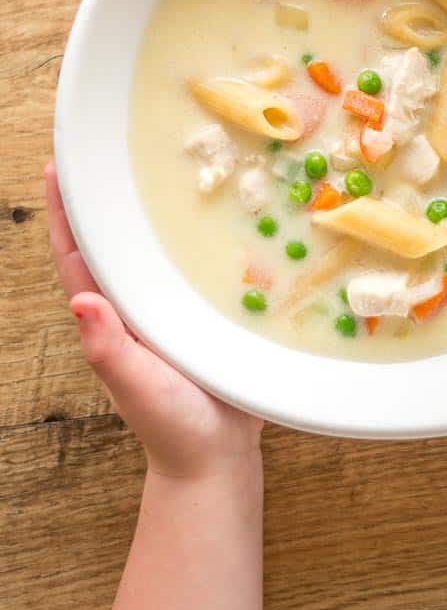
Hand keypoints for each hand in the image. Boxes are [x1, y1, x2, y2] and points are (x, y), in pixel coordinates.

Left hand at [46, 163, 262, 478]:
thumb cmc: (170, 426)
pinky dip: (207, 239)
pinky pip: (201, 268)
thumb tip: (80, 301)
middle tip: (110, 150)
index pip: (79, 255)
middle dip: (107, 198)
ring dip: (155, 212)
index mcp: (113, 317)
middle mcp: (138, 305)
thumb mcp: (134, 386)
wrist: (218, 459)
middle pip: (116, 242)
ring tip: (165, 168)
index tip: (57, 167)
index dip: (66, 213)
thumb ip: (107, 349)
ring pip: (157, 251)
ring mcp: (172, 309)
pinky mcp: (208, 314)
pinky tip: (226, 212)